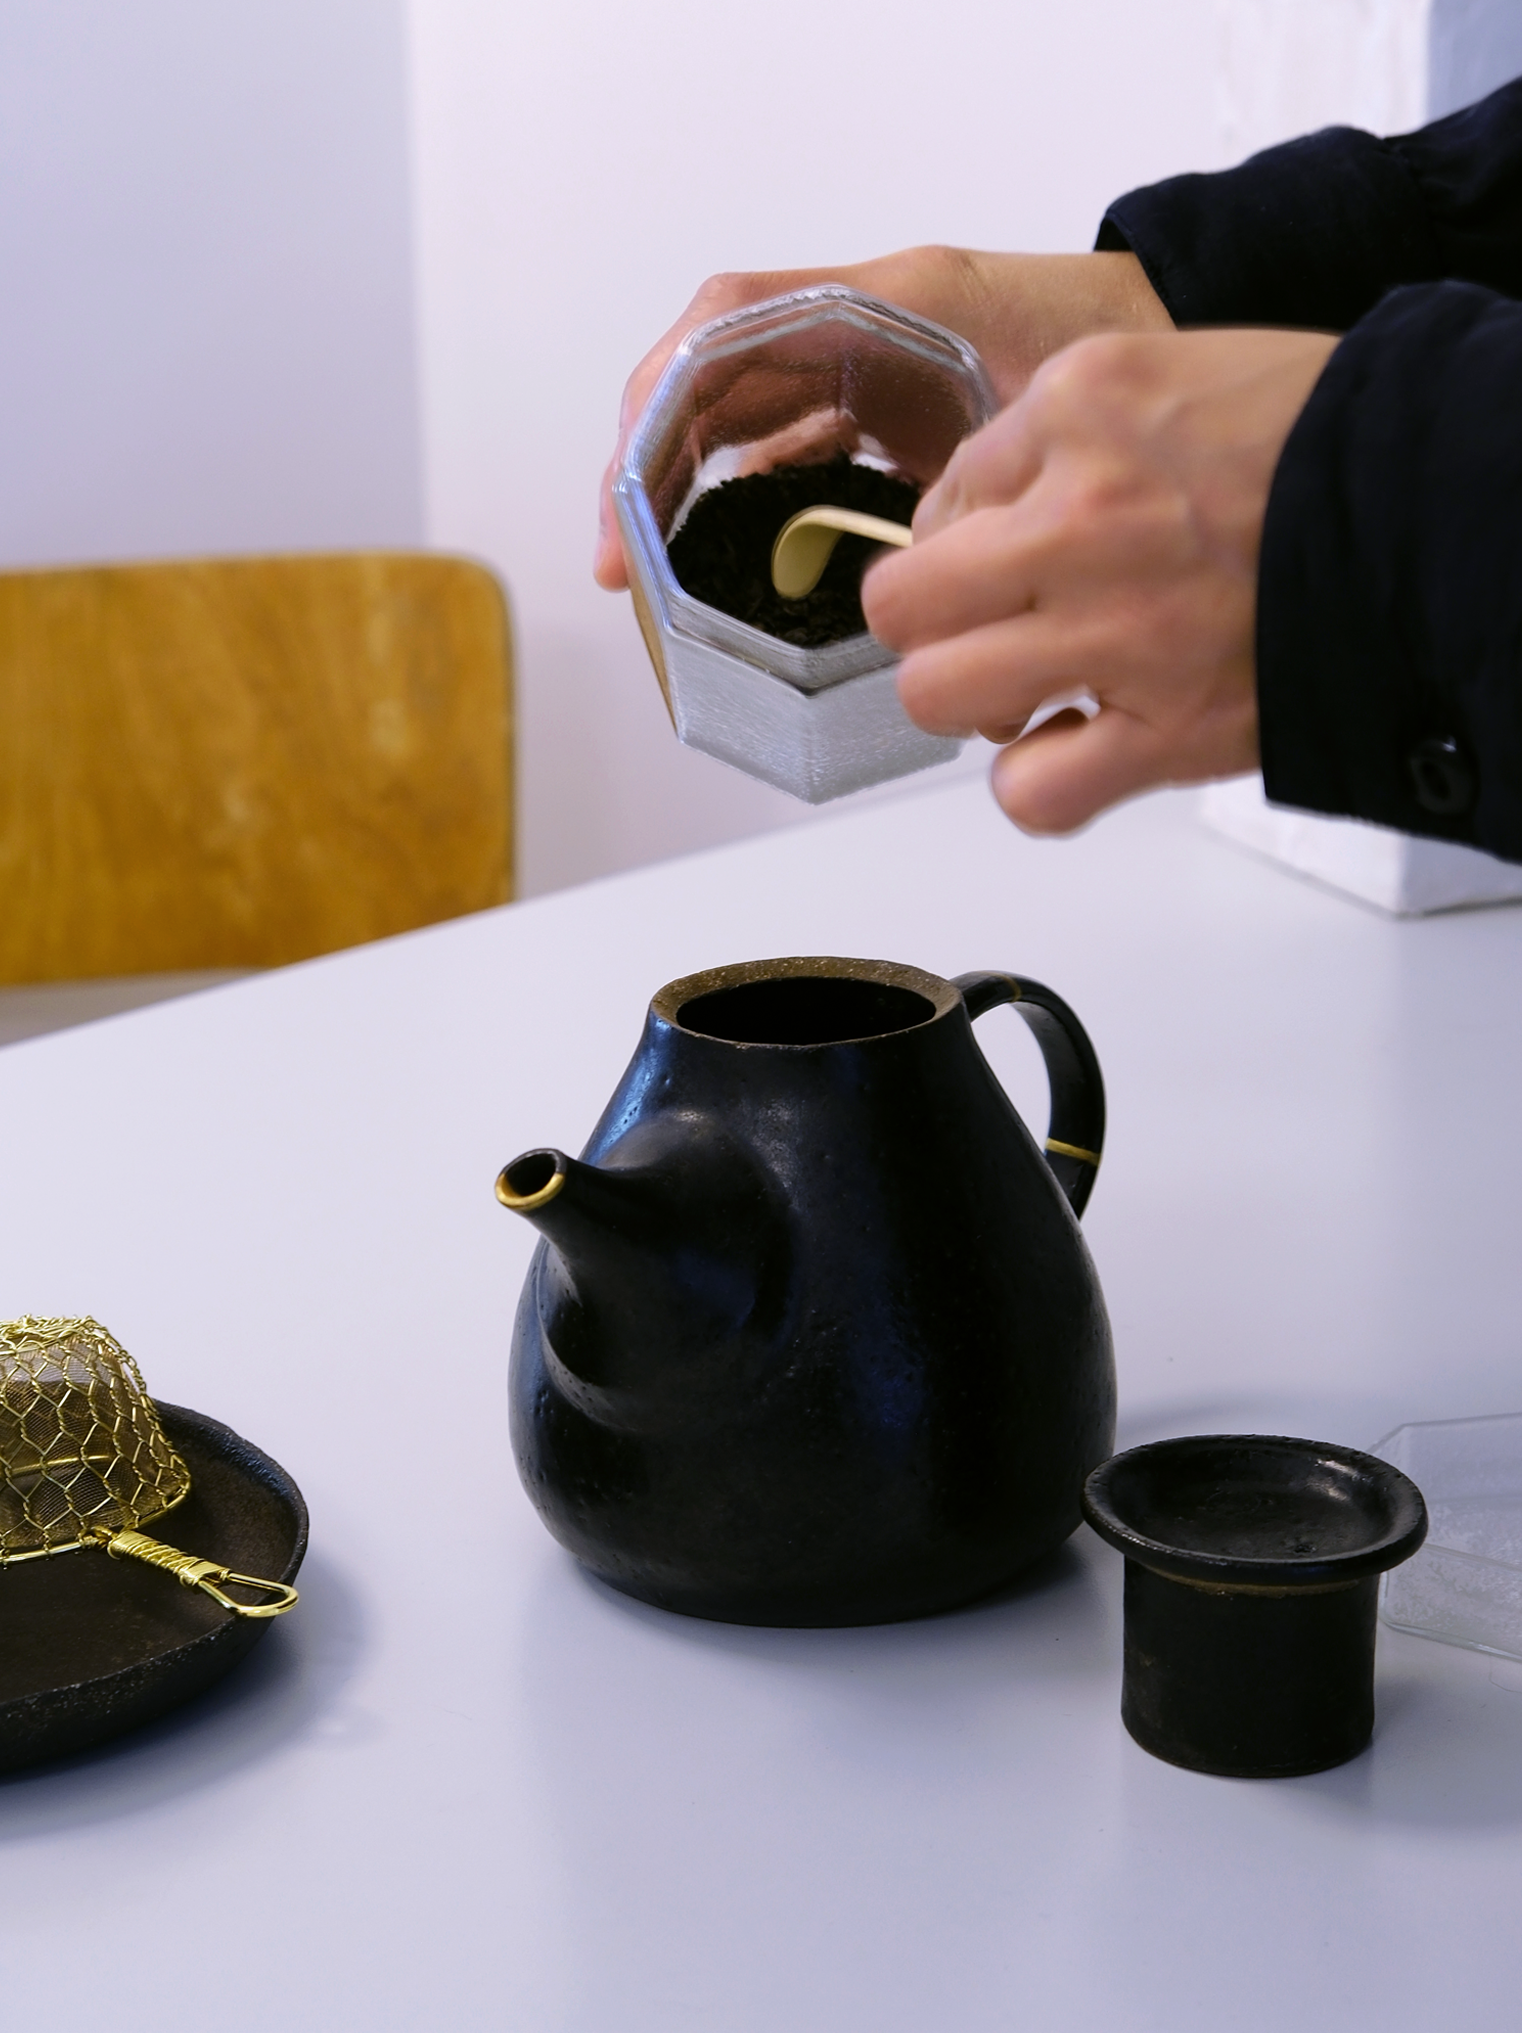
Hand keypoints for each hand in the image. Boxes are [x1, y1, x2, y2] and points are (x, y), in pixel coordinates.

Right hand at [593, 248, 1170, 589]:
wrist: (1179, 337)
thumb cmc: (1130, 350)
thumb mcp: (1051, 412)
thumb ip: (973, 477)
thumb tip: (902, 576)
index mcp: (885, 302)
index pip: (725, 335)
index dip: (660, 416)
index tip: (633, 503)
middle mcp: (855, 325)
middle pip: (707, 382)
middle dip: (647, 470)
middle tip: (621, 563)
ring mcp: (861, 364)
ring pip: (732, 418)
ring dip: (680, 491)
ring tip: (651, 576)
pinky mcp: (876, 407)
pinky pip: (779, 443)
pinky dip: (737, 497)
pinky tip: (722, 556)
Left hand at [861, 326, 1339, 833]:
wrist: (1442, 499)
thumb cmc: (1321, 438)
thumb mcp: (1169, 374)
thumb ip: (1060, 435)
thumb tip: (971, 515)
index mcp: (1078, 410)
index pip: (939, 499)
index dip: (963, 541)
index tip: (1007, 559)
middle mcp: (1082, 518)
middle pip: (902, 605)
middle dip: (931, 626)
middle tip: (987, 630)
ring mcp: (1122, 632)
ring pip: (940, 697)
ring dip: (974, 704)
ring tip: (1032, 693)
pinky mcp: (1172, 728)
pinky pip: (1034, 793)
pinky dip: (1040, 788)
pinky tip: (1076, 753)